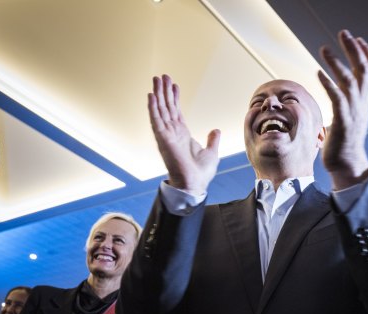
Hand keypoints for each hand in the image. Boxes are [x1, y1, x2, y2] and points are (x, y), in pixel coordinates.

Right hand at [148, 75, 220, 194]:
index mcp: (182, 135)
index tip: (173, 85)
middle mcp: (172, 133)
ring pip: (160, 110)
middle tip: (162, 76)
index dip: (174, 98)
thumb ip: (213, 140)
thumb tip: (216, 130)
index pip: (176, 112)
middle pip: (167, 107)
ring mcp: (167, 135)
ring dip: (158, 95)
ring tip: (156, 79)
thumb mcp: (211, 152)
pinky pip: (156, 121)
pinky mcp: (163, 140)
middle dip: (164, 91)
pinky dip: (153, 108)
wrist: (195, 185)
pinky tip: (151, 96)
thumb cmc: (201, 173)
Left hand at [318, 30, 367, 189]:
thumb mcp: (350, 117)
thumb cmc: (344, 141)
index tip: (359, 39)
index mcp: (366, 101)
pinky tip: (318, 72)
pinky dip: (328, 83)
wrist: (346, 164)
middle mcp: (363, 103)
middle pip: (363, 70)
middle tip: (344, 33)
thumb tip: (339, 92)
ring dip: (336, 62)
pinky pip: (336, 97)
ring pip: (349, 80)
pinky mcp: (343, 121)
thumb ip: (347, 102)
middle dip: (354, 49)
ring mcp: (354, 111)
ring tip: (323, 48)